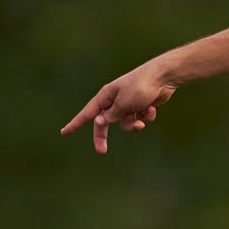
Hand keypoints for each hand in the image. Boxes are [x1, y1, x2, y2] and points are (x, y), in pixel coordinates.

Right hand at [60, 63, 175, 153]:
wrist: (164, 77)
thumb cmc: (141, 86)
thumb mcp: (123, 103)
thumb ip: (112, 115)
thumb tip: (99, 123)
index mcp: (106, 96)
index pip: (87, 113)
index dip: (76, 123)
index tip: (64, 132)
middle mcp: (115, 100)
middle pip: (104, 122)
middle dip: (104, 136)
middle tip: (102, 151)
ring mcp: (128, 104)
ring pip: (125, 123)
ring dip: (133, 124)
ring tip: (142, 118)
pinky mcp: (141, 106)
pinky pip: (140, 118)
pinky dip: (146, 116)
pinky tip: (152, 107)